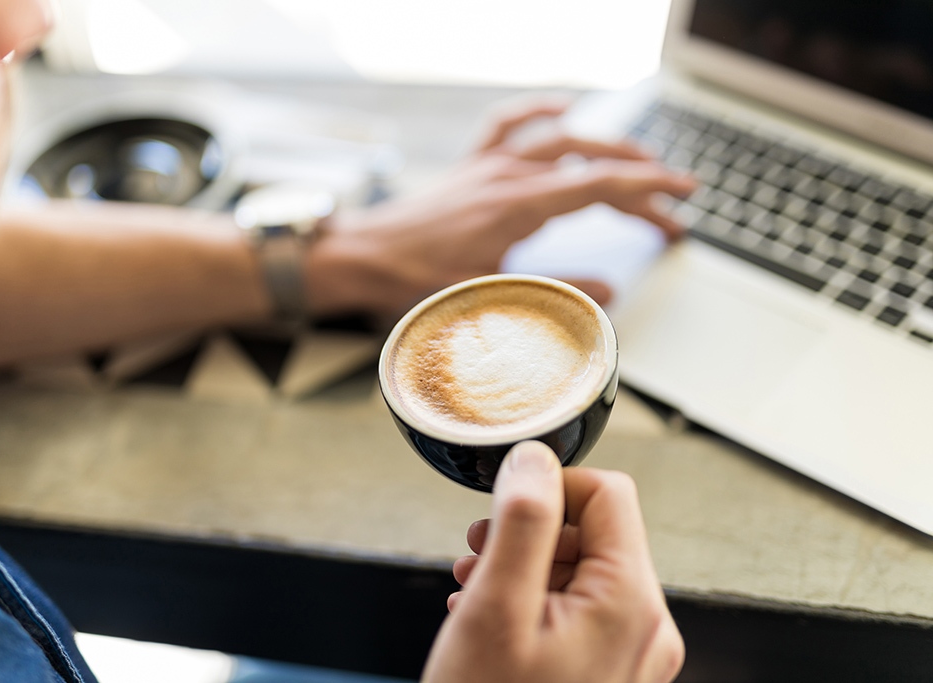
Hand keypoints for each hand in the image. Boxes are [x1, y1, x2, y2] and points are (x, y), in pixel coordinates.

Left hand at [306, 97, 695, 319]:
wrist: (362, 257)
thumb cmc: (414, 279)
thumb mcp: (492, 295)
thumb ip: (557, 292)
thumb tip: (611, 292)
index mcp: (517, 205)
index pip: (600, 187)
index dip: (648, 191)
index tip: (683, 197)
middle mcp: (507, 174)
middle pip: (591, 164)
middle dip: (639, 180)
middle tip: (673, 206)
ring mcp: (489, 164)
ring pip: (562, 140)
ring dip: (606, 148)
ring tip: (641, 164)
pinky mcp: (472, 165)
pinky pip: (510, 124)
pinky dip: (540, 112)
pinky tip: (564, 108)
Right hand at [422, 441, 683, 682]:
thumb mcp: (496, 608)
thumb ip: (521, 523)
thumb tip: (535, 458)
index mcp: (629, 603)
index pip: (610, 494)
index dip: (551, 486)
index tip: (502, 507)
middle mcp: (645, 630)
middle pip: (595, 533)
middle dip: (530, 531)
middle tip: (477, 551)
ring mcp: (630, 657)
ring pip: (582, 572)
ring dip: (524, 566)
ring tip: (474, 586)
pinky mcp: (608, 675)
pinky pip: (578, 613)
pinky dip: (533, 601)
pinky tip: (489, 618)